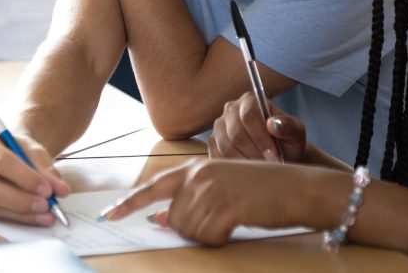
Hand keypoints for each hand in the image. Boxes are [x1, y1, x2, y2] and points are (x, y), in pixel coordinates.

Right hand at [0, 134, 70, 226]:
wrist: (8, 153)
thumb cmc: (18, 150)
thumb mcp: (35, 152)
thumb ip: (47, 170)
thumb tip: (61, 191)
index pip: (2, 162)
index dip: (25, 178)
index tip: (47, 189)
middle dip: (21, 200)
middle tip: (46, 205)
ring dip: (22, 213)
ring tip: (46, 214)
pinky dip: (17, 217)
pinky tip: (35, 217)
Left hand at [102, 159, 318, 245]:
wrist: (298, 187)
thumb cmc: (262, 190)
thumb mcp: (222, 187)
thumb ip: (190, 199)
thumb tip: (161, 218)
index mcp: (196, 168)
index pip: (154, 187)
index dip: (129, 203)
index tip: (109, 216)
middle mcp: (200, 175)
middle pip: (174, 219)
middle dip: (192, 229)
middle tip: (220, 221)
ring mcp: (213, 189)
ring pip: (189, 230)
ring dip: (209, 234)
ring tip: (231, 219)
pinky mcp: (227, 206)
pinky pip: (209, 237)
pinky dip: (221, 239)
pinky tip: (237, 224)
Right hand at [208, 91, 307, 161]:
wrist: (279, 156)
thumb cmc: (288, 142)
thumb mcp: (296, 133)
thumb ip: (289, 126)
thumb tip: (274, 124)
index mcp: (250, 100)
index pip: (249, 116)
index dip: (260, 138)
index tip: (273, 155)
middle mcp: (231, 110)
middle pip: (236, 133)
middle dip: (255, 153)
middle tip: (268, 166)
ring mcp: (219, 127)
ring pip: (227, 148)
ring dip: (245, 162)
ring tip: (261, 169)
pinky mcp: (213, 144)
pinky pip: (218, 158)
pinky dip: (234, 168)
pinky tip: (248, 171)